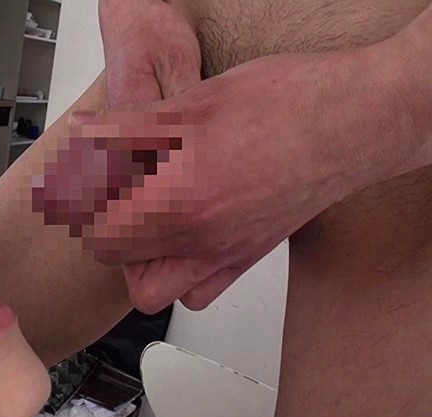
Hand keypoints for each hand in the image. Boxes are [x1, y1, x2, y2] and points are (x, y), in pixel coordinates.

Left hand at [38, 1, 400, 312]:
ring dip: (131, 257)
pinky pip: (195, 293)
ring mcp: (225, 254)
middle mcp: (199, 238)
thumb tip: (84, 136)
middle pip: (113, 255)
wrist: (356, 122)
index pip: (96, 221)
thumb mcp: (193, 102)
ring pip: (148, 287)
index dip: (81, 196)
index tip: (81, 173)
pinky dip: (175, 275)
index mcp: (179, 196)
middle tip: (106, 187)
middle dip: (99, 220)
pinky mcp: (248, 257)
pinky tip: (177, 236)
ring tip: (136, 216)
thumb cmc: (289, 105)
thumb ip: (129, 129)